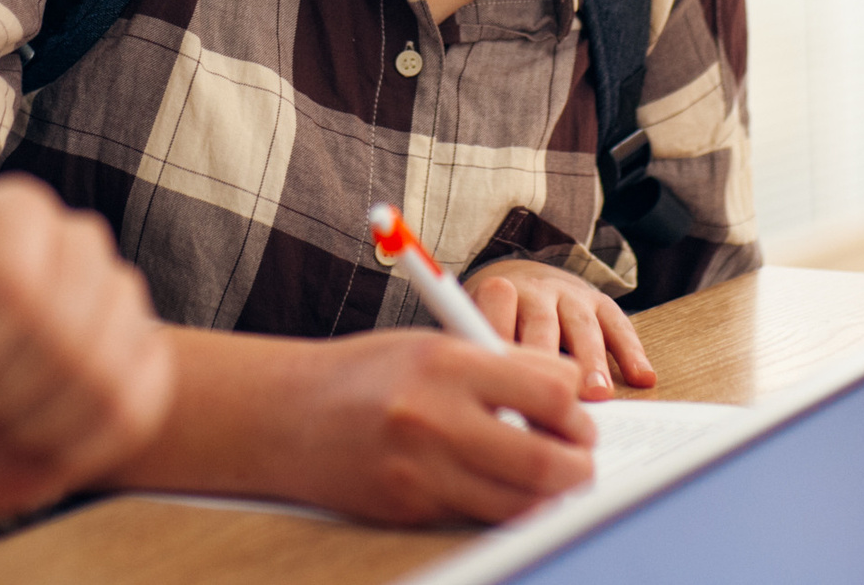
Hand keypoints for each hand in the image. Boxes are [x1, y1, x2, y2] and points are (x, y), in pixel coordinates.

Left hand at [0, 174, 174, 529]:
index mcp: (12, 213)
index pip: (15, 288)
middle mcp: (78, 240)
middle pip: (62, 337)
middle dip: (1, 395)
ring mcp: (121, 297)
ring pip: (103, 378)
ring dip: (35, 426)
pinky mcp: (147, 357)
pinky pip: (134, 411)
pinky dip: (79, 446)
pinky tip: (40, 441)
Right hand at [290, 331, 597, 524]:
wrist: (284, 416)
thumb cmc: (366, 374)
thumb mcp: (434, 347)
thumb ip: (504, 365)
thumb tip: (574, 390)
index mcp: (446, 365)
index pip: (551, 394)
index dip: (578, 410)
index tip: (578, 414)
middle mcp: (435, 420)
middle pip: (546, 462)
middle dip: (578, 464)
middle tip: (579, 456)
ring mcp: (421, 472)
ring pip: (520, 503)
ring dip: (549, 494)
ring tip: (548, 475)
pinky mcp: (410, 509)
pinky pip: (481, 516)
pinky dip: (503, 505)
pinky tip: (499, 485)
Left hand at [467, 260, 655, 397]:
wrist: (526, 281)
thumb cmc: (498, 324)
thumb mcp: (477, 331)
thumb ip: (481, 359)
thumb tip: (485, 412)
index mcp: (496, 299)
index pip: (495, 321)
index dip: (499, 353)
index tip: (502, 391)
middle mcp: (534, 293)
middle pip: (540, 323)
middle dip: (549, 359)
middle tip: (556, 396)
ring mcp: (569, 295)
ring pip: (580, 325)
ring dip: (591, 360)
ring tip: (599, 394)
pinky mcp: (599, 301)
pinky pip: (618, 324)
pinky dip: (631, 351)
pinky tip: (643, 378)